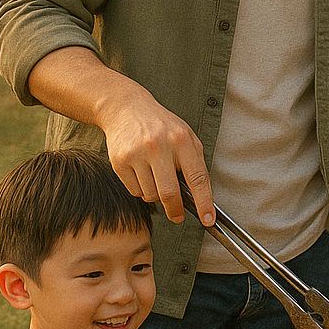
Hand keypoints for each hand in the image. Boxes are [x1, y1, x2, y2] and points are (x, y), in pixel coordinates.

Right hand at [99, 89, 213, 224]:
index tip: (208, 220)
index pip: (197, 178)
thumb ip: (195, 162)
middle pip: (170, 193)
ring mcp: (137, 154)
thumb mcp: (186, 136)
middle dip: (176, 210)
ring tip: (156, 176)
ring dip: (156, 195)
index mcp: (182, 140)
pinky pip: (135, 191)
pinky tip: (142, 172)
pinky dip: (142, 189)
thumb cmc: (162, 126)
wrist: (126, 108)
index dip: (204, 202)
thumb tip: (201, 196)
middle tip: (178, 215)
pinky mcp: (120, 161)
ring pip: (151, 195)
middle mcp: (160, 146)